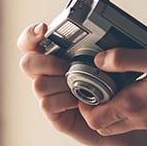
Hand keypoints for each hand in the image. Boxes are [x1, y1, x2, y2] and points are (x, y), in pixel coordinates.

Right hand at [17, 23, 146, 145]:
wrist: (119, 115)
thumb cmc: (114, 84)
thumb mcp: (108, 61)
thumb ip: (100, 48)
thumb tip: (104, 38)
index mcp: (56, 55)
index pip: (31, 41)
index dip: (31, 34)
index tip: (44, 29)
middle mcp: (48, 73)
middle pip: (27, 62)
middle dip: (46, 62)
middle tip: (67, 66)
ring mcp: (48, 94)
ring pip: (38, 84)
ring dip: (61, 84)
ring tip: (79, 86)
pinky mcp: (53, 113)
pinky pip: (47, 104)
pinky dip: (65, 100)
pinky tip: (79, 101)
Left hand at [79, 44, 146, 135]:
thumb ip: (124, 59)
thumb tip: (99, 60)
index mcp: (134, 104)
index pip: (94, 118)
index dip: (82, 104)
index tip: (83, 84)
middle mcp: (141, 117)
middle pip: (104, 124)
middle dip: (93, 108)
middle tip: (95, 84)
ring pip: (121, 123)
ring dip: (111, 108)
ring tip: (114, 82)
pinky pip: (138, 118)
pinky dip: (129, 107)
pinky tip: (139, 84)